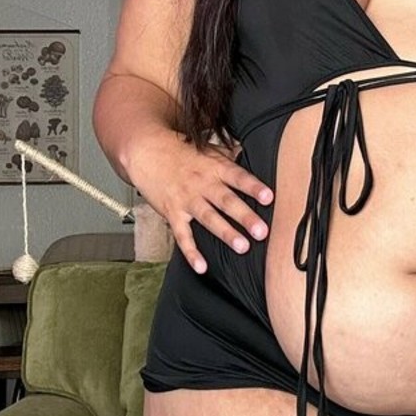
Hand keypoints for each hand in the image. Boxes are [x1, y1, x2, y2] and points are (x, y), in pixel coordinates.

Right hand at [127, 129, 273, 273]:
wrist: (146, 151)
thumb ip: (231, 156)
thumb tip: (252, 154)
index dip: (253, 187)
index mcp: (215, 168)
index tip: (269, 197)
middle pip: (226, 201)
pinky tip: (201, 266)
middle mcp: (202, 184)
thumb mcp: (209, 149)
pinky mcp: (172, 212)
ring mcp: (187, 199)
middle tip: (262, 231)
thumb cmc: (180, 151)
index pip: (238, 177)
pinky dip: (191, 252)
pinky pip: (182, 235)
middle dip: (245, 217)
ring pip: (209, 218)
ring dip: (226, 233)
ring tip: (242, 247)